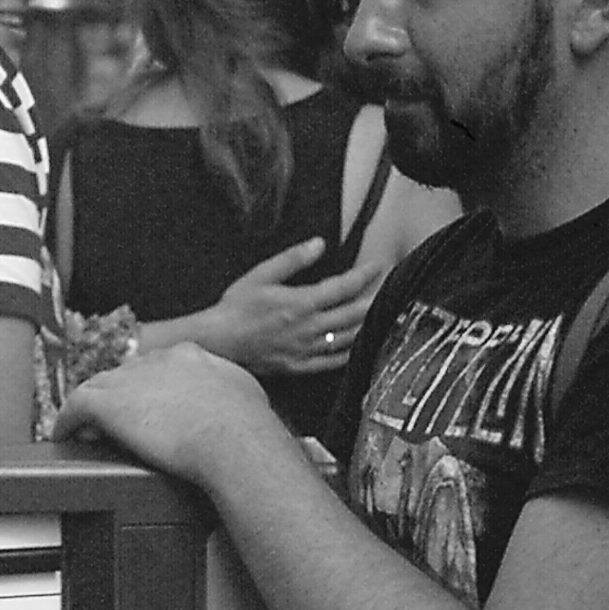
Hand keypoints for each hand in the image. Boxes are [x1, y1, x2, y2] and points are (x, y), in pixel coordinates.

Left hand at [52, 341, 284, 485]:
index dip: (147, 389)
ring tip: (88, 430)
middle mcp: (155, 361)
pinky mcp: (108, 404)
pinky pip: (75, 407)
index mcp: (187, 357)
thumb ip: (228, 390)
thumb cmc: (246, 427)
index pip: (155, 368)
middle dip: (120, 398)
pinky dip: (66, 421)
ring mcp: (129, 380)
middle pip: (125, 376)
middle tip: (117, 423)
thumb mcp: (244, 394)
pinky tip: (64, 435)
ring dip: (92, 409)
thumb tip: (229, 400)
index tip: (146, 406)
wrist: (232, 439)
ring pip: (98, 388)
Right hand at [198, 240, 387, 375]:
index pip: (343, 287)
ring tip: (382, 314)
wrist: (218, 341)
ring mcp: (306, 349)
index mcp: (301, 303)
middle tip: (390, 289)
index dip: (364, 275)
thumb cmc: (236, 307)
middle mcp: (308, 328)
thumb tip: (318, 244)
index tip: (378, 266)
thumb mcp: (261, 275)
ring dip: (367, 325)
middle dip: (375, 299)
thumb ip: (292, 259)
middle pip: (353, 314)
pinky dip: (350, 352)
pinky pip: (332, 362)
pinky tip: (359, 345)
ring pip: (348, 338)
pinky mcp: (300, 365)